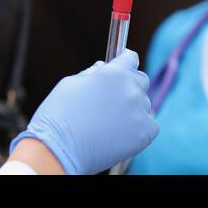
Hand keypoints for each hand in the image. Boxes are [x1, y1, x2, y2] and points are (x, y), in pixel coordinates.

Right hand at [9, 50, 156, 174]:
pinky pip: (150, 126)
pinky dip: (138, 128)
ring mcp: (139, 112)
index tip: (122, 67)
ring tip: (109, 121)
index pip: (130, 58)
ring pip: (144, 105)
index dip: (124, 62)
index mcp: (114, 73)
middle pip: (141, 81)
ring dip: (131, 108)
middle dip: (129, 85)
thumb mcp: (71, 83)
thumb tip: (103, 69)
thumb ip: (92, 74)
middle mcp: (131, 89)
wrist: (58, 149)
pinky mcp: (145, 134)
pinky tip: (119, 133)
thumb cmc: (58, 115)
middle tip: (112, 100)